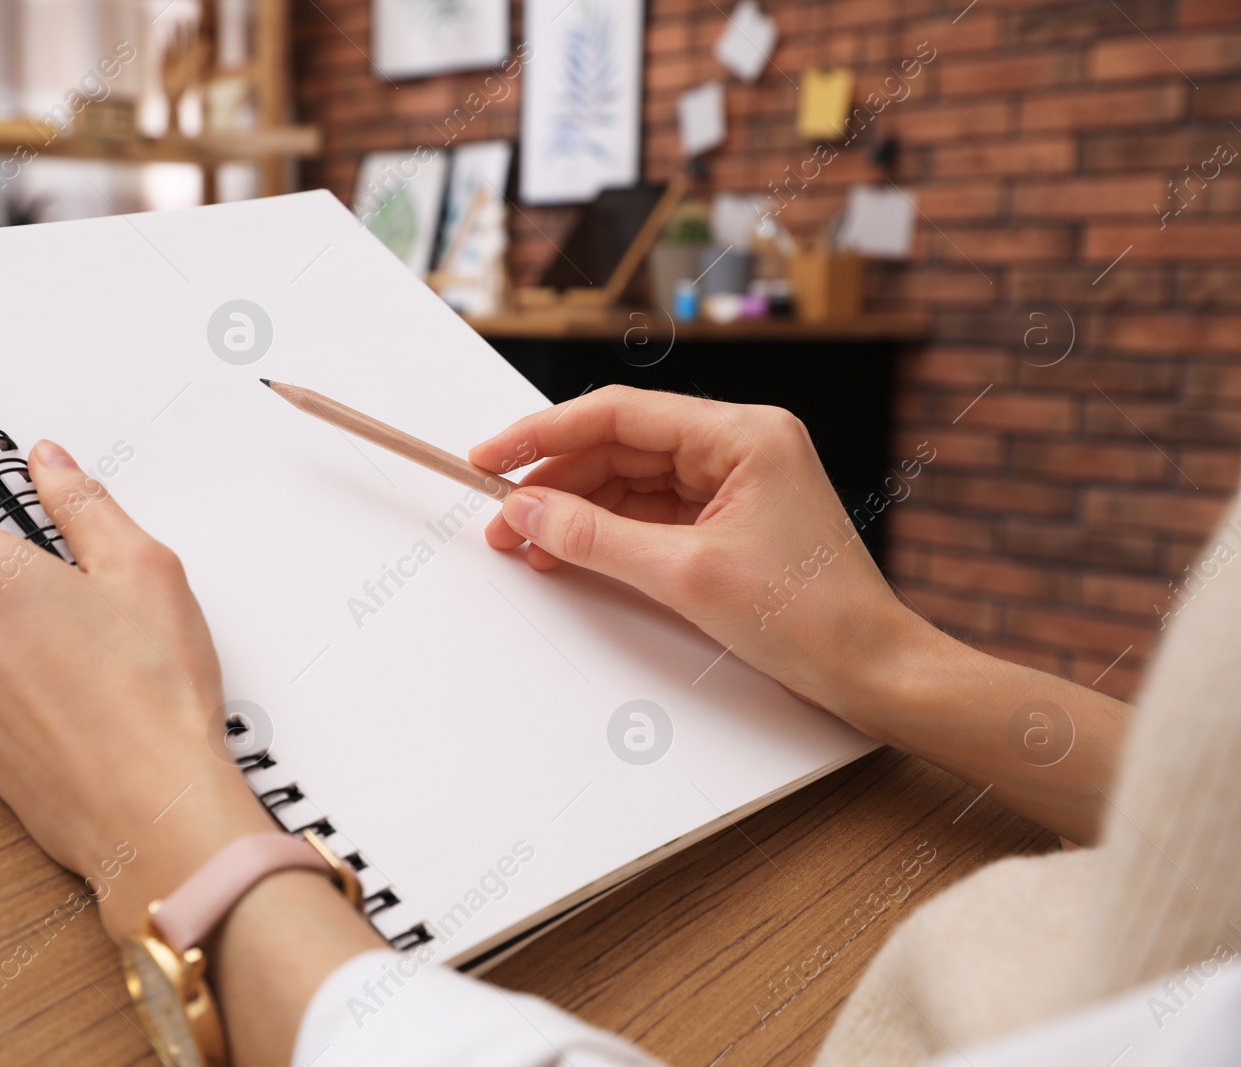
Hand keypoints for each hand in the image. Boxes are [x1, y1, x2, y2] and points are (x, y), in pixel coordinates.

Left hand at [0, 440, 275, 939]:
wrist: (150, 809)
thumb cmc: (153, 692)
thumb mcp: (142, 568)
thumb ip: (83, 504)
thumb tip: (47, 463)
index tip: (5, 519)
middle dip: (2, 578)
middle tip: (78, 592)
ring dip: (6, 637)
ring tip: (87, 655)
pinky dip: (12, 690)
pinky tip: (75, 701)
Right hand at [469, 386, 927, 721]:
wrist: (874, 673)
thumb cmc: (809, 617)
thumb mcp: (685, 574)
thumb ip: (595, 536)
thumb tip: (526, 511)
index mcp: (743, 433)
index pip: (620, 414)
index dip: (544, 434)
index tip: (491, 458)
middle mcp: (740, 445)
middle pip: (620, 446)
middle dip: (556, 481)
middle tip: (499, 515)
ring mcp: (736, 483)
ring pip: (631, 482)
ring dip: (576, 511)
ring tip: (524, 543)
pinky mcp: (730, 522)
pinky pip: (652, 514)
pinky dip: (608, 533)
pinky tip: (567, 552)